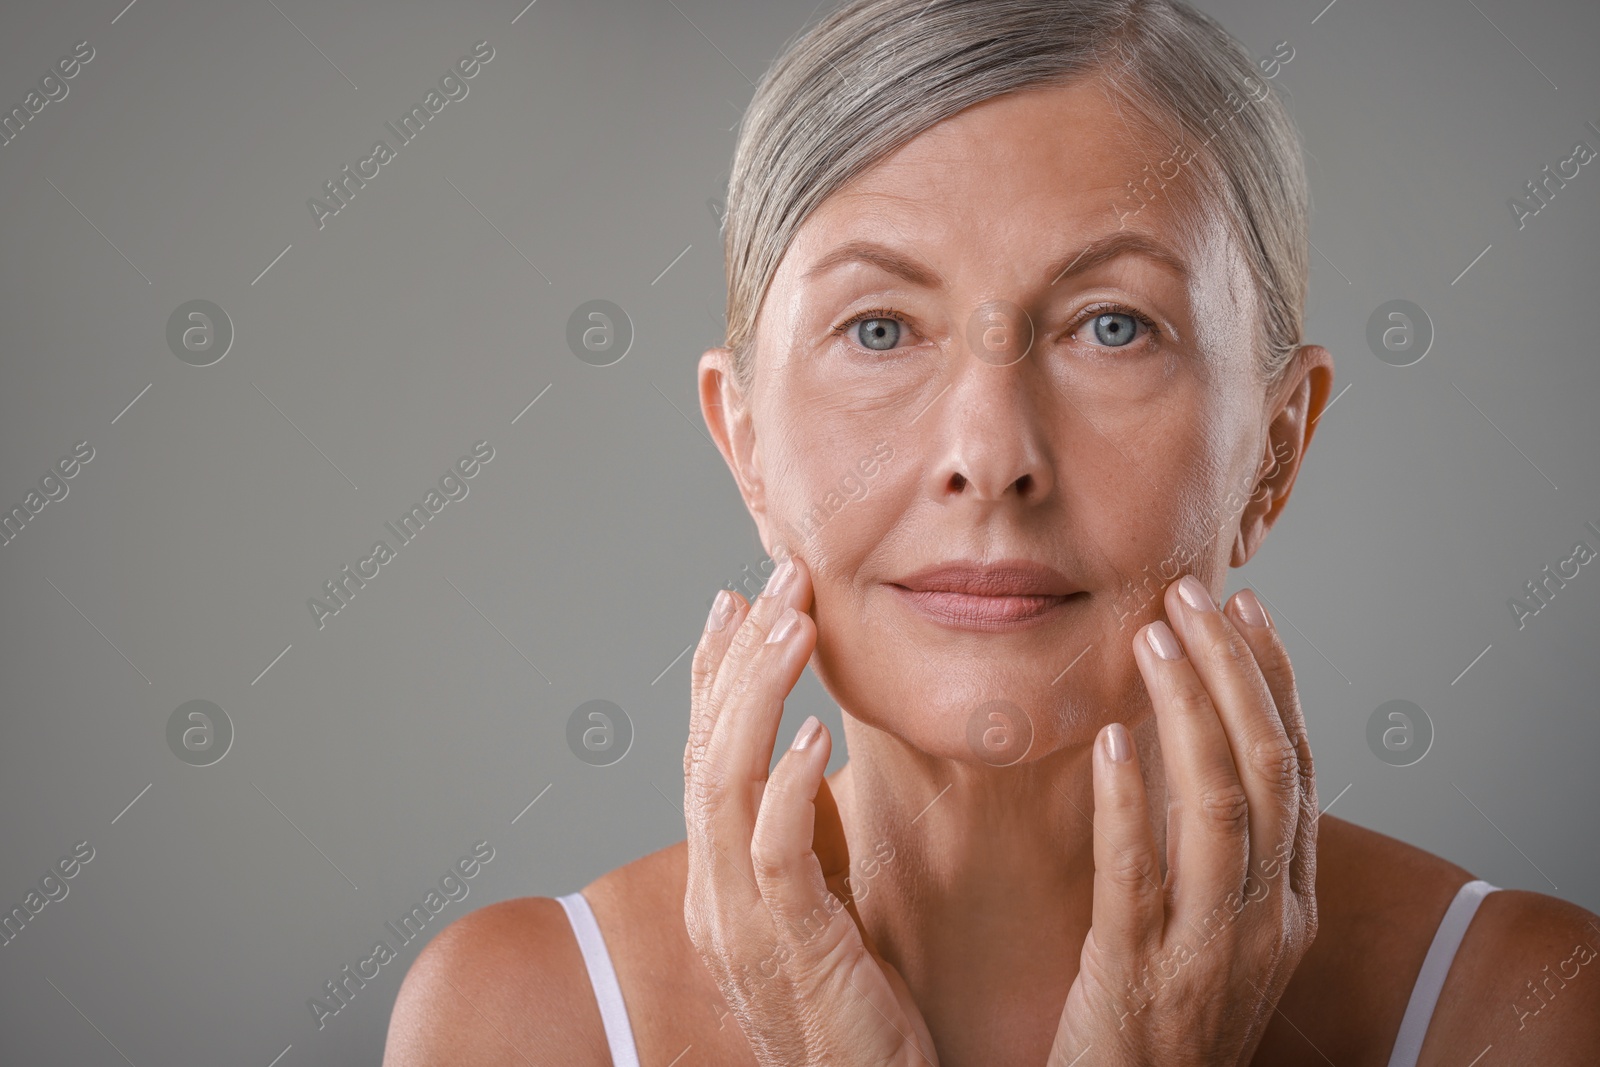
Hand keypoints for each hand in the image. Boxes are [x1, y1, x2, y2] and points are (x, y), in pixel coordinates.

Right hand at [683, 552, 938, 1066]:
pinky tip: (814, 733)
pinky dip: (788, 787)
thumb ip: (806, 836)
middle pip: (708, 753)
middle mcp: (714, 895)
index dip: (717, 674)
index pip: (705, 755)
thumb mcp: (825, 904)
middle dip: (741, 659)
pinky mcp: (793, 951)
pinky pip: (776, 856)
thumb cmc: (856, 1011)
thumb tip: (810, 758)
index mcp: (721, 880)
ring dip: (759, 695)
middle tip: (778, 579)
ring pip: (726, 786)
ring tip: (792, 624)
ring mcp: (744, 924)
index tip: (737, 600)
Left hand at [1048, 576, 1318, 1066]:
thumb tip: (1180, 744)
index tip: (1249, 611)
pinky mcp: (1140, 976)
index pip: (1298, 770)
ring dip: (1188, 710)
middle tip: (1192, 595)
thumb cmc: (1164, 1022)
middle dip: (1234, 671)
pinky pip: (1139, 877)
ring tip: (1155, 639)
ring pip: (1219, 807)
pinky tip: (1111, 744)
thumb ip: (1214, 853)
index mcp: (1290, 906)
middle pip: (1269, 770)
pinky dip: (1130, 804)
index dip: (1276, 683)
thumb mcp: (1215, 935)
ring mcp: (1211, 951)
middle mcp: (1267, 922)